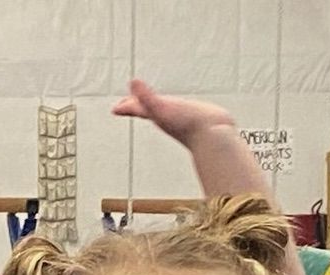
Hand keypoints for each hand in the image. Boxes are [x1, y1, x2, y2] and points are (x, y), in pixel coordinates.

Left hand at [111, 78, 234, 145]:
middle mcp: (167, 119)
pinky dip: (178, 109)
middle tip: (130, 105)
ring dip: (158, 108)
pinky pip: (183, 112)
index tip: (116, 108)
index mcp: (156, 115)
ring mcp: (180, 120)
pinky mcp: (196, 119)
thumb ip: (145, 96)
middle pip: (148, 112)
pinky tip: (183, 109)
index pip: (137, 110)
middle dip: (139, 107)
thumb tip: (132, 82)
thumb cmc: (187, 124)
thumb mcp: (161, 106)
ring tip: (155, 105)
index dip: (127, 107)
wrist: (212, 137)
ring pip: (165, 113)